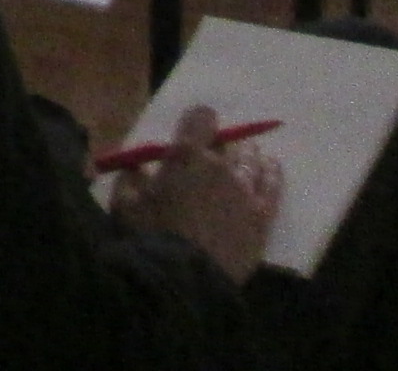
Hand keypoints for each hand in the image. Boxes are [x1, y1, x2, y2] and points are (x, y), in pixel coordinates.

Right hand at [109, 107, 282, 284]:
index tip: (195, 131)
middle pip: (228, 141)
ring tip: (246, 155)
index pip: (202, 117)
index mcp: (186, 155)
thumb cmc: (151, 237)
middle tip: (213, 155)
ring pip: (251, 160)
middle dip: (220, 144)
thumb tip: (136, 166)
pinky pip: (272, 185)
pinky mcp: (262, 215)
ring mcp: (245, 189)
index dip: (199, 121)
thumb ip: (130, 178)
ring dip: (246, 154)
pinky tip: (272, 166)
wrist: (185, 279)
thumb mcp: (125, 204)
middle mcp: (220, 165)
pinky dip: (272, 172)